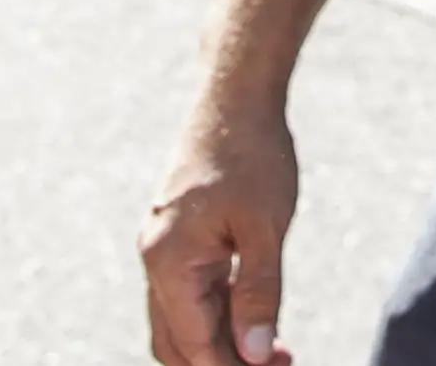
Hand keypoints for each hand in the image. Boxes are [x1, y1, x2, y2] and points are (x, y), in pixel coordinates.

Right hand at [139, 91, 299, 365]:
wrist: (235, 96)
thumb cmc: (253, 156)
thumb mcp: (264, 228)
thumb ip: (259, 294)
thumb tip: (256, 356)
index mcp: (169, 261)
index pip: (196, 345)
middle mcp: (156, 259)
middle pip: (178, 343)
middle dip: (224, 362)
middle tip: (279, 363)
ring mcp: (163, 247)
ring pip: (183, 320)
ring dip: (224, 342)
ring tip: (276, 350)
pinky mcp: (178, 236)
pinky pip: (191, 292)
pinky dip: (220, 314)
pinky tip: (258, 316)